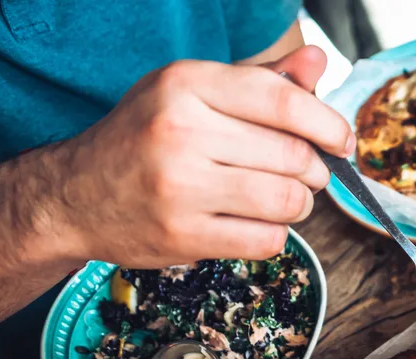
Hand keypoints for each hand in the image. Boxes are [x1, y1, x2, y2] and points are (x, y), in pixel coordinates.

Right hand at [52, 45, 352, 267]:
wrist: (73, 195)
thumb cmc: (146, 138)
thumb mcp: (194, 93)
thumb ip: (261, 80)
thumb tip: (318, 62)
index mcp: (187, 84)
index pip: (283, 102)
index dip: (328, 124)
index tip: (342, 141)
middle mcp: (181, 130)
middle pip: (294, 155)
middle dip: (313, 170)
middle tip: (304, 174)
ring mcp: (180, 185)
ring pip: (288, 199)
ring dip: (299, 204)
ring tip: (281, 198)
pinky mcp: (184, 234)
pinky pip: (268, 239)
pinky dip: (274, 234)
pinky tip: (255, 223)